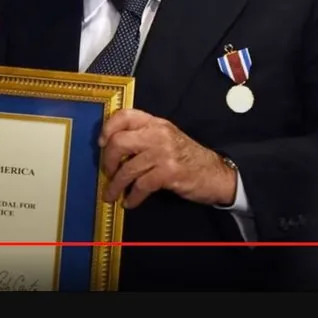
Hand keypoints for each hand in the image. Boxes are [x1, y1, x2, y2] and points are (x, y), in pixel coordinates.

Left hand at [98, 108, 236, 208]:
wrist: (215, 173)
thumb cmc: (187, 157)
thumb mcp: (166, 138)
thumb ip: (144, 136)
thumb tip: (112, 148)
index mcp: (155, 123)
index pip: (125, 115)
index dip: (108, 128)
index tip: (101, 143)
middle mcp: (158, 134)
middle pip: (119, 141)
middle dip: (107, 160)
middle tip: (107, 172)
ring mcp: (164, 153)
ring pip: (127, 168)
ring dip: (116, 185)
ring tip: (111, 194)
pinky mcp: (169, 173)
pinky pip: (141, 185)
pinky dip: (132, 196)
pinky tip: (129, 202)